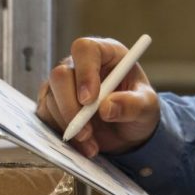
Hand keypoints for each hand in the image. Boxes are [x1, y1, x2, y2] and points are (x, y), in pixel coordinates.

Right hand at [36, 36, 160, 156]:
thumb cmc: (140, 109)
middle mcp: (79, 65)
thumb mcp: (148, 107)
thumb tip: (107, 108)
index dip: (84, 72)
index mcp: (105, 54)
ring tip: (92, 144)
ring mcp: (62, 85)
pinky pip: (46, 117)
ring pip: (51, 99)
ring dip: (70, 126)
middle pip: (60, 75)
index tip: (89, 100)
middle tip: (86, 132)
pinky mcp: (51, 104)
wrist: (128, 131)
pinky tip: (84, 145)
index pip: (85, 50)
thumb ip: (133, 104)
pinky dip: (63, 134)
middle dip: (71, 107)